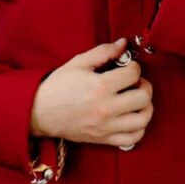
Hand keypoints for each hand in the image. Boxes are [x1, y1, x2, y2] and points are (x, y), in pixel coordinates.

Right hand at [29, 39, 153, 147]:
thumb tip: (123, 44)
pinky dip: (139, 128)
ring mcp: (106, 126)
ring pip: (143, 120)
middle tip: (134, 82)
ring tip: (136, 99)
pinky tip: (132, 116)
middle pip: (143, 97)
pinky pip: (133, 139)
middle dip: (144, 85)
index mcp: (100, 86)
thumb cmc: (58, 86)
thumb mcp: (79, 62)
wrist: (39, 112)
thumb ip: (104, 51)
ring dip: (145, 107)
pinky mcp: (104, 139)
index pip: (134, 73)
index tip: (127, 67)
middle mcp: (106, 108)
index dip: (134, 66)